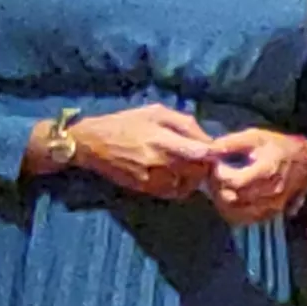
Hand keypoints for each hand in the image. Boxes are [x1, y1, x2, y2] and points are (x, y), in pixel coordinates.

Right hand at [44, 104, 215, 198]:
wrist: (92, 144)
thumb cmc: (126, 123)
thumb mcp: (156, 112)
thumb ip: (185, 124)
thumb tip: (207, 139)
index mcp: (164, 139)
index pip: (201, 153)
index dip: (213, 153)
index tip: (214, 149)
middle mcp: (160, 162)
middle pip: (198, 171)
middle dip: (205, 165)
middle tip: (203, 158)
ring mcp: (153, 178)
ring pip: (188, 185)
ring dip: (194, 178)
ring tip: (189, 167)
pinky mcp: (146, 189)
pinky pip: (174, 193)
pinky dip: (180, 186)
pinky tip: (176, 175)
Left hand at [203, 128, 306, 222]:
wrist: (304, 160)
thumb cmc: (277, 146)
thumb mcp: (255, 137)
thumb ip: (229, 144)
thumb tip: (207, 150)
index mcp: (266, 171)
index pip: (234, 182)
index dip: (219, 176)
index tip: (216, 167)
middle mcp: (270, 193)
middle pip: (232, 200)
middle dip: (218, 189)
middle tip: (215, 178)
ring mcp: (271, 206)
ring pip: (236, 214)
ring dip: (223, 202)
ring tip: (222, 188)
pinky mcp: (270, 214)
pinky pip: (245, 220)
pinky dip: (233, 212)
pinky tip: (231, 199)